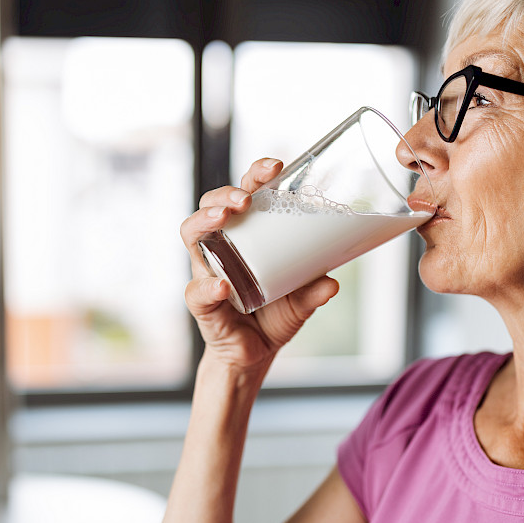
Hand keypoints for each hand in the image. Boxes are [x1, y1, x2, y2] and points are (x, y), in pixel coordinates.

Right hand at [180, 158, 339, 369]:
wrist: (254, 356)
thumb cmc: (273, 317)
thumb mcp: (302, 302)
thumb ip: (314, 291)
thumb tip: (332, 282)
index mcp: (245, 237)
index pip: (243, 194)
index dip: (255, 175)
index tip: (276, 166)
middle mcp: (220, 247)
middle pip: (210, 204)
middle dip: (225, 194)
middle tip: (245, 199)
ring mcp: (206, 271)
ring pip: (191, 234)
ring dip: (205, 220)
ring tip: (225, 218)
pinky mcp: (201, 302)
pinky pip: (197, 290)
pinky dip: (209, 286)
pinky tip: (223, 285)